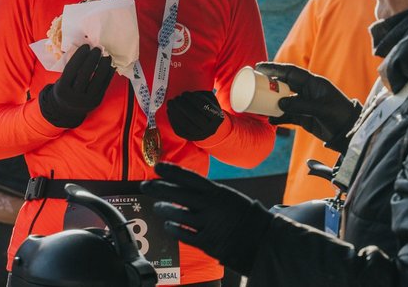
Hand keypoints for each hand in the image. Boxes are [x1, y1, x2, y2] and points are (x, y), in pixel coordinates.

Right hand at [39, 45, 114, 127]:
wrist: (68, 110)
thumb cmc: (66, 89)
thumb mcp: (63, 80)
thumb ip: (72, 68)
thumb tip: (85, 50)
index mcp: (62, 89)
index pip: (71, 69)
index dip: (79, 56)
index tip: (86, 46)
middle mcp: (74, 96)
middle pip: (84, 74)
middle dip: (92, 59)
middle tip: (97, 49)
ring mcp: (86, 100)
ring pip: (97, 80)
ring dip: (103, 65)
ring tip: (106, 56)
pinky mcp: (97, 101)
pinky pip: (105, 85)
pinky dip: (109, 74)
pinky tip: (110, 65)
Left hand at [142, 162, 272, 274]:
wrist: (262, 238)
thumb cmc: (244, 215)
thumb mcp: (228, 196)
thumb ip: (208, 193)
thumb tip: (186, 187)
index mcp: (217, 191)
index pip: (189, 177)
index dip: (171, 171)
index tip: (157, 166)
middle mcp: (211, 205)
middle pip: (178, 194)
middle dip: (159, 188)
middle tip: (145, 186)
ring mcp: (208, 224)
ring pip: (178, 214)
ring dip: (164, 209)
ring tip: (157, 207)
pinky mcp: (208, 242)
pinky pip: (184, 234)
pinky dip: (173, 228)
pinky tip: (168, 225)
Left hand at [166, 90, 224, 140]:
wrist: (209, 126)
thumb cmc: (208, 109)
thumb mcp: (211, 100)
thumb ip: (203, 95)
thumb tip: (191, 94)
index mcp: (218, 117)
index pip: (205, 106)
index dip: (194, 98)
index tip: (185, 93)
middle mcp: (210, 128)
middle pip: (196, 116)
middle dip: (184, 105)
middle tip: (176, 97)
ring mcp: (200, 135)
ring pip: (186, 124)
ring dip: (176, 112)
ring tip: (171, 102)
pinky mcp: (190, 138)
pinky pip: (180, 130)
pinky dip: (173, 120)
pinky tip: (169, 110)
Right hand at [258, 62, 360, 150]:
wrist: (349, 132)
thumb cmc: (340, 115)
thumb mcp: (321, 108)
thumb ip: (300, 105)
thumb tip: (279, 103)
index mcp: (313, 83)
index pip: (290, 72)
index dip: (274, 68)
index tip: (259, 67)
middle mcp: (307, 91)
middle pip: (284, 84)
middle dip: (269, 83)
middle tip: (253, 83)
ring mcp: (305, 104)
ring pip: (283, 100)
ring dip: (272, 102)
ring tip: (258, 103)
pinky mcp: (304, 117)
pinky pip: (287, 115)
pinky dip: (278, 117)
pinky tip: (270, 120)